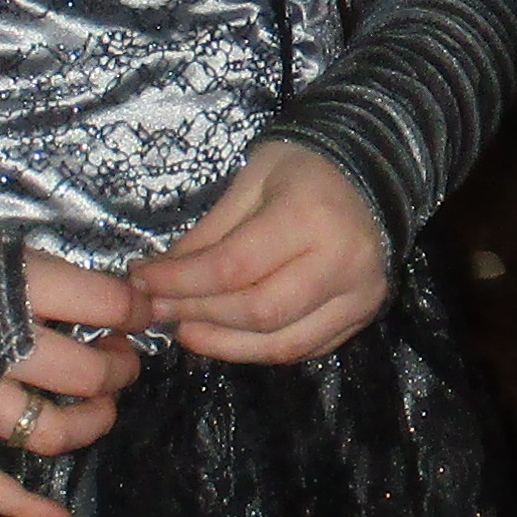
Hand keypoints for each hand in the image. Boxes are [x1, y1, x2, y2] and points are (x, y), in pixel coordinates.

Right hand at [0, 245, 149, 516]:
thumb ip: (54, 280)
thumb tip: (119, 302)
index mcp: (17, 289)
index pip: (107, 303)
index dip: (136, 308)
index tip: (141, 311)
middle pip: (86, 377)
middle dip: (119, 370)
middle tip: (119, 357)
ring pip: (49, 432)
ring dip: (90, 425)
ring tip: (101, 408)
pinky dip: (24, 507)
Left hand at [130, 141, 387, 365]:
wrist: (374, 170)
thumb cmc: (304, 167)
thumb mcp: (249, 182)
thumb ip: (208, 233)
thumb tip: (158, 278)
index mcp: (309, 216)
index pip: (234, 267)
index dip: (181, 283)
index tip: (142, 283)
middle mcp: (341, 261)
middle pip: (257, 311)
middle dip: (199, 315)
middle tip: (158, 311)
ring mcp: (359, 294)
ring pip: (283, 343)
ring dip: (226, 345)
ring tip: (187, 333)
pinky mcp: (365, 314)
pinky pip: (306, 348)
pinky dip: (261, 349)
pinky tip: (229, 339)